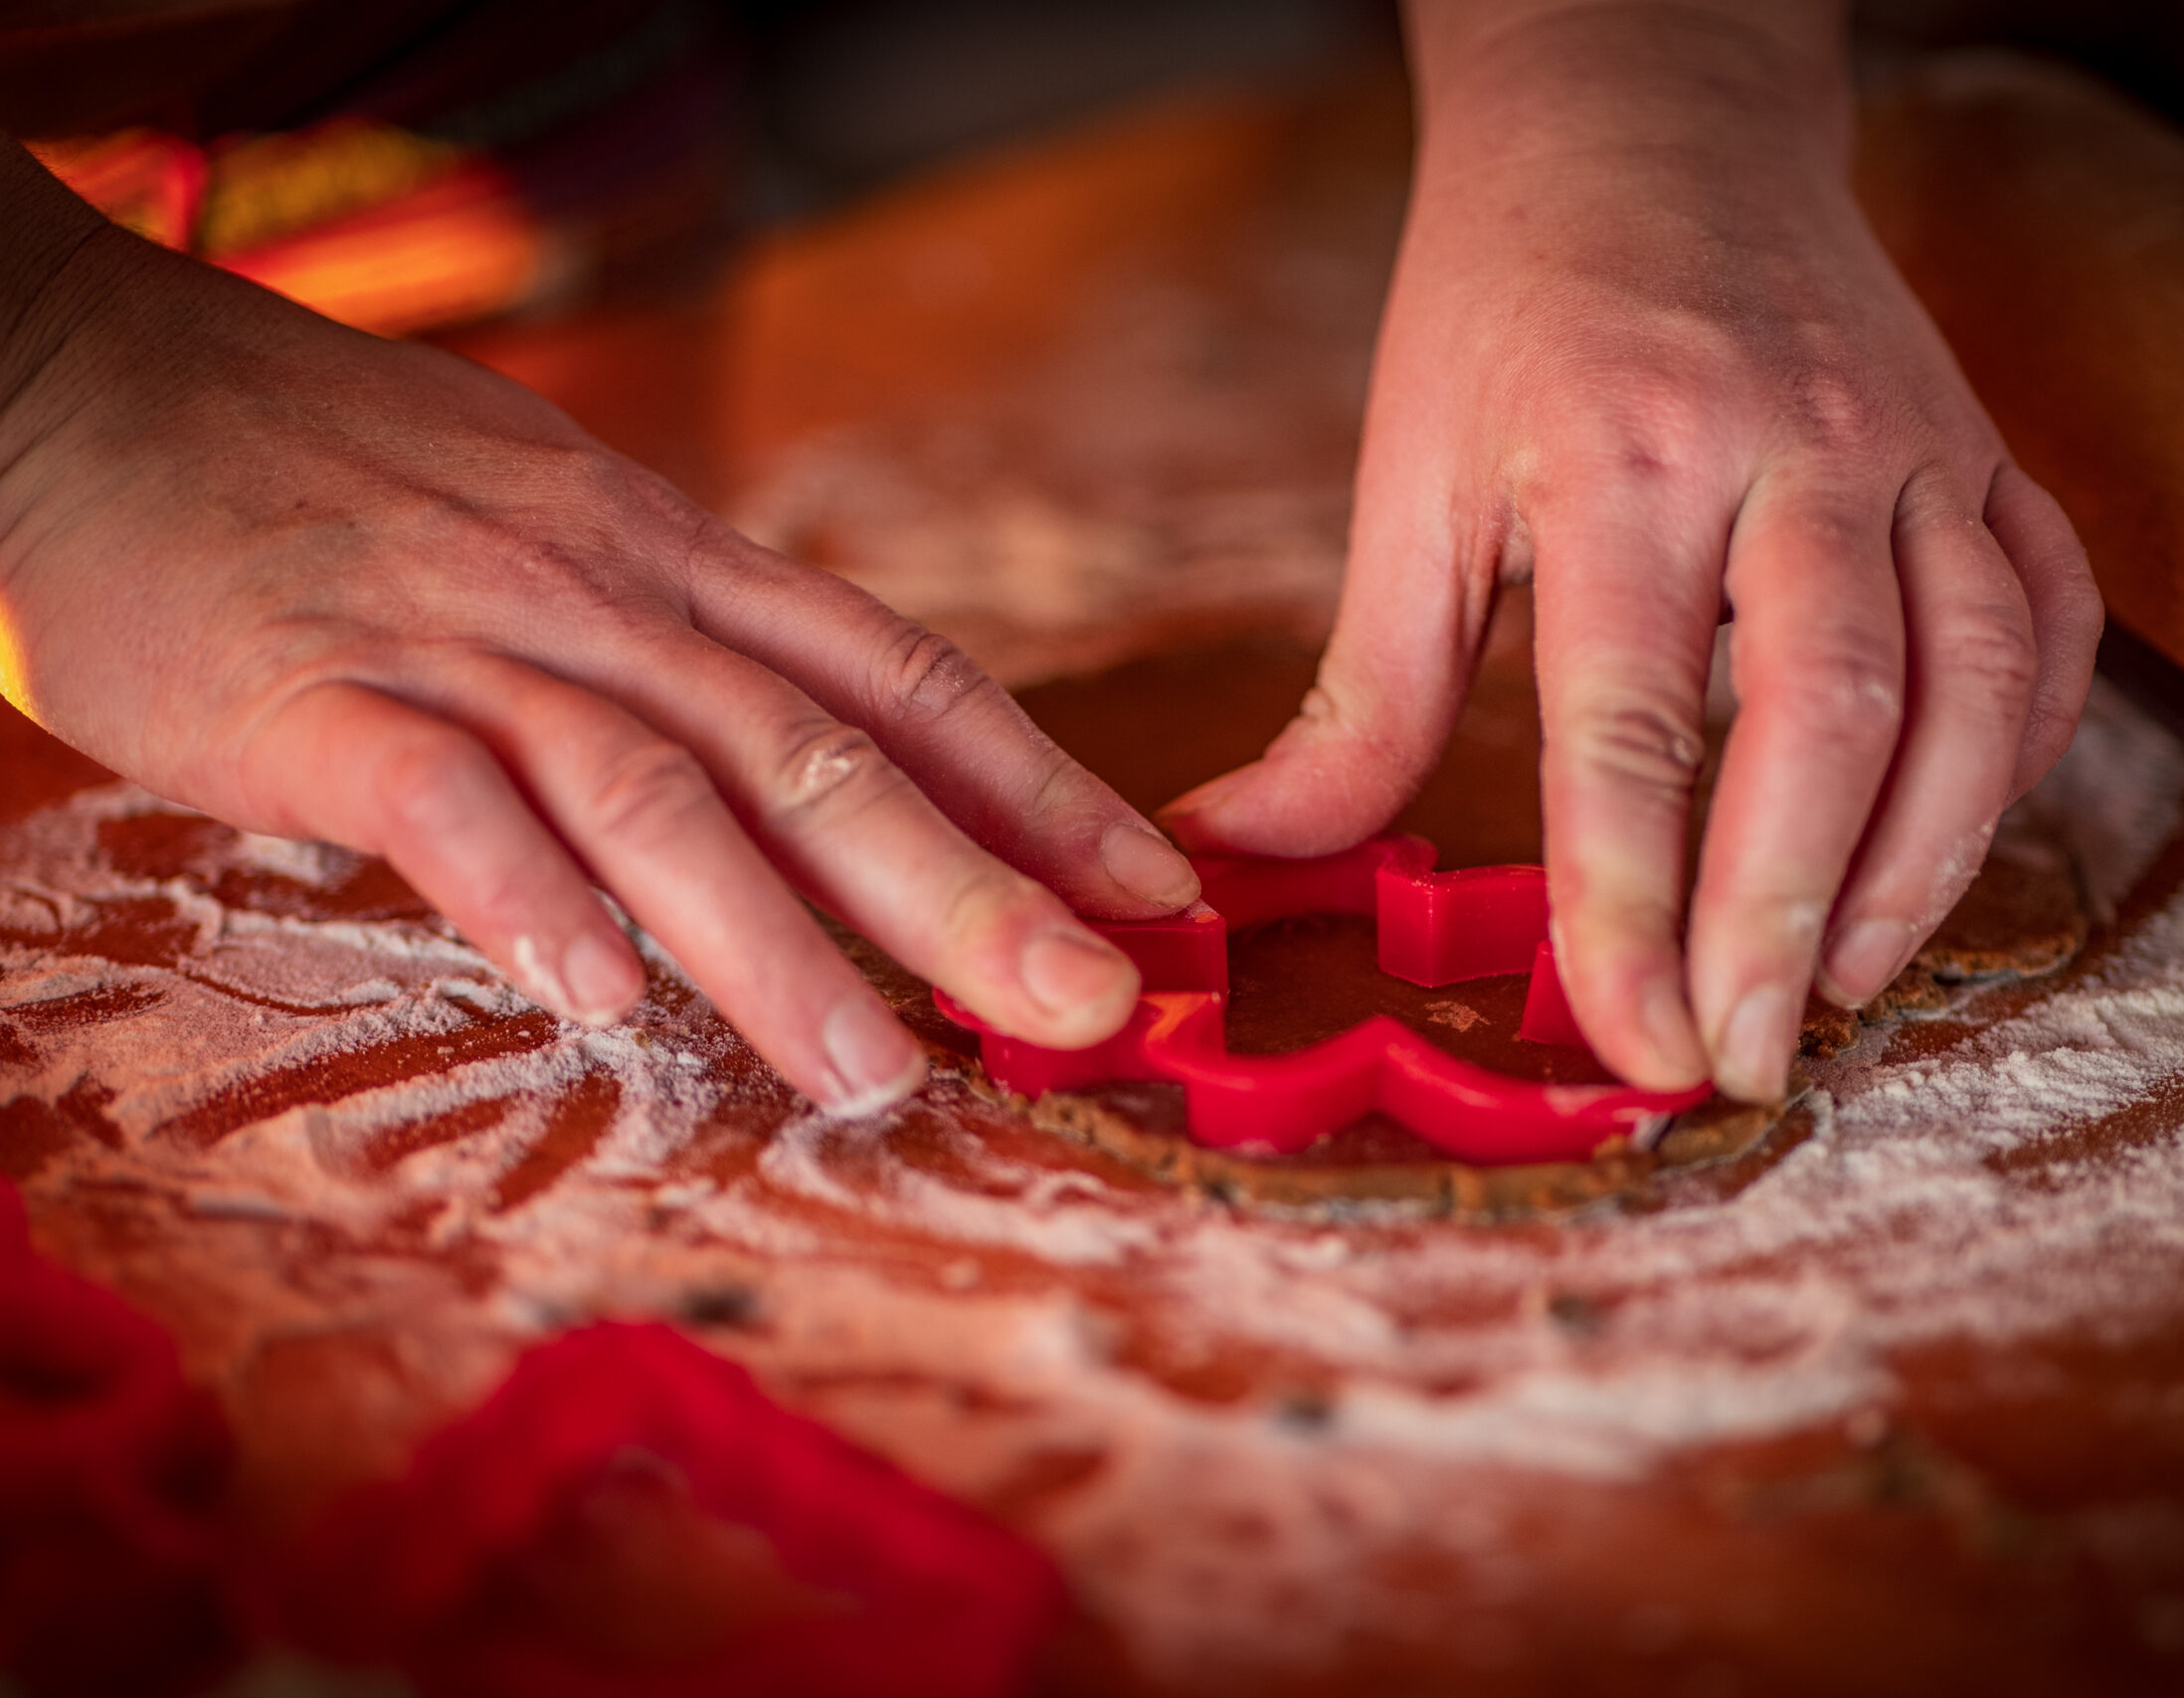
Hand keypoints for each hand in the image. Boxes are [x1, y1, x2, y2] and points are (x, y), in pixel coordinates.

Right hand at [0, 146, 1198, 1114]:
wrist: (102, 383)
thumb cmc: (347, 478)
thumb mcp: (562, 521)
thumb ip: (690, 639)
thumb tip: (829, 756)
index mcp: (677, 562)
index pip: (899, 679)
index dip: (1041, 786)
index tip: (1154, 889)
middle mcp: (604, 598)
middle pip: (816, 752)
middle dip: (967, 887)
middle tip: (1083, 1006)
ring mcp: (463, 646)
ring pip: (654, 793)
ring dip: (774, 939)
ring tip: (875, 1069)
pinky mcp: (317, 697)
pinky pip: (440, 801)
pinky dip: (525, 895)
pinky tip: (601, 997)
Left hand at [1161, 1, 2100, 1101]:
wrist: (1651, 121)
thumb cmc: (1508, 308)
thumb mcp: (1409, 480)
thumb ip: (1364, 693)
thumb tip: (1240, 854)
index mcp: (1619, 461)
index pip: (1631, 726)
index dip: (1631, 905)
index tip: (1634, 1044)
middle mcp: (1792, 450)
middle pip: (1827, 716)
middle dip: (1788, 915)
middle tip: (1747, 1059)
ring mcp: (1914, 443)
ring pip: (1973, 677)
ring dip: (1924, 860)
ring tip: (1845, 987)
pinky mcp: (1985, 445)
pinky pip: (2050, 615)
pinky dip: (2019, 747)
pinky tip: (1950, 836)